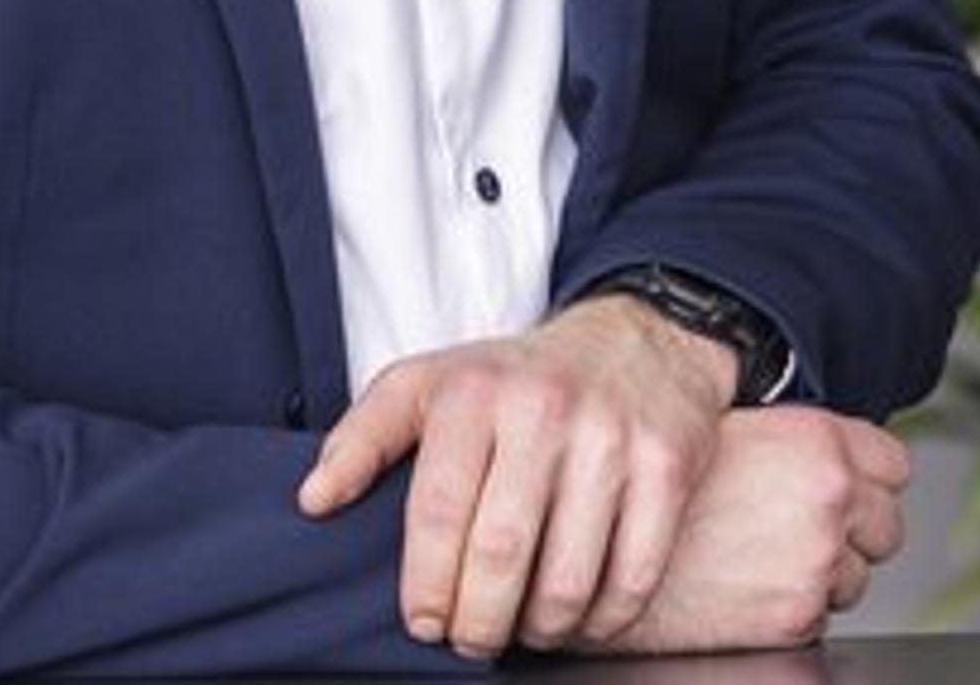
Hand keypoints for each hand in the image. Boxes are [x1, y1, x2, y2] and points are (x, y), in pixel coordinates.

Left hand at [295, 297, 732, 656]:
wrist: (635, 340)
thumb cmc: (513, 379)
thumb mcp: (427, 384)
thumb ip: (361, 438)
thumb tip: (312, 502)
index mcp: (473, 393)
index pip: (438, 511)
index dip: (426, 585)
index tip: (423, 622)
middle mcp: (543, 411)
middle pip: (502, 553)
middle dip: (478, 621)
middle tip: (470, 639)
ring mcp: (611, 440)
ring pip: (569, 579)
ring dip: (538, 629)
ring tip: (521, 629)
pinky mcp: (666, 468)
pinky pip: (635, 577)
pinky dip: (604, 621)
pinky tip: (579, 618)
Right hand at [608, 407, 910, 654]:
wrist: (603, 547)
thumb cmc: (648, 482)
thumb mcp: (725, 431)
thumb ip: (792, 443)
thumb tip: (823, 459)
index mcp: (817, 444)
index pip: (894, 464)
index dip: (866, 477)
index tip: (847, 487)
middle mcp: (829, 500)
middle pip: (887, 527)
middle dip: (853, 532)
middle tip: (801, 530)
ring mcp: (817, 563)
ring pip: (856, 578)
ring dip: (823, 573)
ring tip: (761, 559)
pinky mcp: (798, 618)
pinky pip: (819, 617)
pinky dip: (791, 608)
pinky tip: (745, 586)